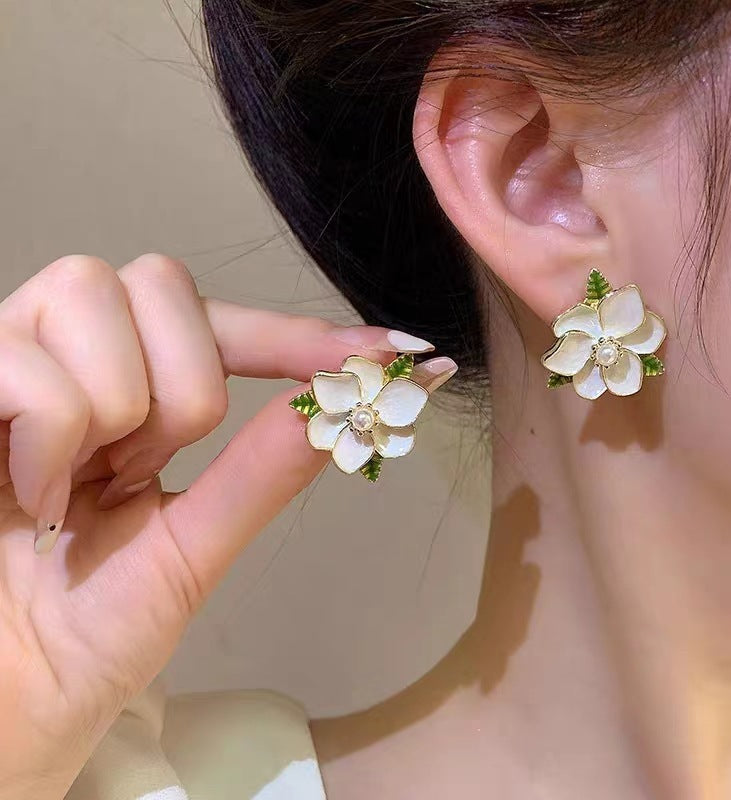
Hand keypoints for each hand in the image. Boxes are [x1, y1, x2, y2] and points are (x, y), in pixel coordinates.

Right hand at [0, 254, 450, 798]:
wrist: (6, 702)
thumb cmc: (88, 631)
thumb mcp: (191, 548)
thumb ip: (262, 474)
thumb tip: (342, 407)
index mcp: (134, 394)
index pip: (226, 328)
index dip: (301, 335)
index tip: (384, 353)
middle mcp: (74, 356)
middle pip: (160, 280)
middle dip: (184, 384)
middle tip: (145, 466)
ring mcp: (9, 359)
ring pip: (96, 294)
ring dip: (117, 409)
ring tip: (78, 487)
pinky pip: (28, 363)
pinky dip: (50, 436)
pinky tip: (32, 497)